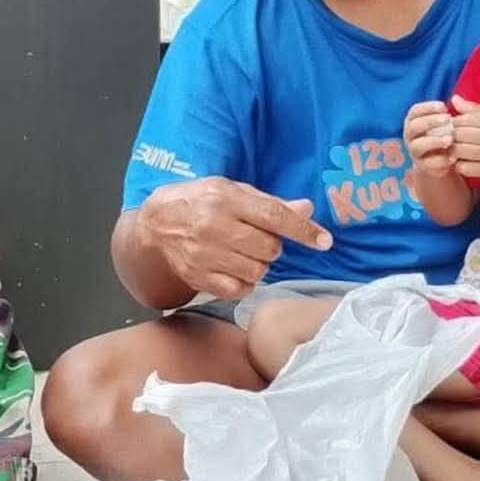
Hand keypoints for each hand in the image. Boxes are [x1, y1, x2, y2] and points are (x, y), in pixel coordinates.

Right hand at [138, 177, 333, 300]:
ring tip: (244, 252)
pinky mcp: (199, 278)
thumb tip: (307, 208)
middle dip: (273, 245)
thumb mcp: (231, 191)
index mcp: (224, 198)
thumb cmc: (198, 202)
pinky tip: (235, 268)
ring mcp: (204, 255)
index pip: (273, 215)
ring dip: (260, 264)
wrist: (155, 226)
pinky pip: (240, 289)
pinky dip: (246, 282)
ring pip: (258, 271)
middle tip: (259, 239)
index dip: (303, 229)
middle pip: (269, 247)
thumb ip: (269, 203)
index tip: (325, 241)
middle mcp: (213, 226)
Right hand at [404, 101, 455, 177]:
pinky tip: (452, 157)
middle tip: (448, 119)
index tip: (444, 106)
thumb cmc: (444, 135)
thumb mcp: (447, 123)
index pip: (415, 111)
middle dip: (430, 122)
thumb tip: (456, 98)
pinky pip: (427, 164)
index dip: (428, 107)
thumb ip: (451, 112)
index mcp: (413, 122)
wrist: (443, 161)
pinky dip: (440, 161)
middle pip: (413, 126)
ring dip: (434, 141)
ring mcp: (414, 152)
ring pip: (417, 146)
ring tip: (450, 140)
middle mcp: (410, 136)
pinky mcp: (422, 166)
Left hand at [448, 94, 479, 181]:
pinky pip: (464, 167)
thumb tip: (453, 99)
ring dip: (451, 149)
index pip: (463, 119)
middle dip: (448, 135)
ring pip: (458, 151)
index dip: (451, 122)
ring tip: (452, 147)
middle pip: (458, 135)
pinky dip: (458, 164)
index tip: (449, 125)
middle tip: (446, 137)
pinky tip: (461, 160)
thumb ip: (475, 109)